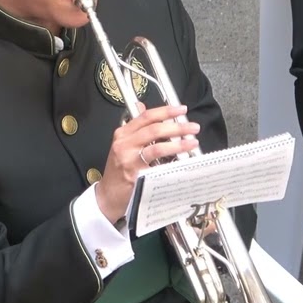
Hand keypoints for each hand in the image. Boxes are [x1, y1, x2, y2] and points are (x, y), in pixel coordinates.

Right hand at [94, 103, 200, 224]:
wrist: (108, 196)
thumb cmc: (118, 170)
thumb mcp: (123, 144)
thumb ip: (135, 127)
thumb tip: (142, 106)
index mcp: (123, 134)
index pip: (146, 116)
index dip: (166, 111)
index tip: (182, 109)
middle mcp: (124, 144)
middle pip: (154, 129)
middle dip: (177, 127)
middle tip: (193, 127)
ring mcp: (129, 161)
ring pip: (157, 147)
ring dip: (178, 144)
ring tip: (192, 142)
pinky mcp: (136, 176)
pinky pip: (158, 167)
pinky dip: (172, 163)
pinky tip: (183, 162)